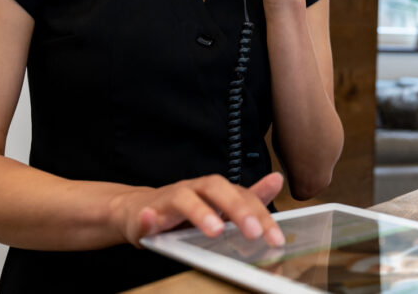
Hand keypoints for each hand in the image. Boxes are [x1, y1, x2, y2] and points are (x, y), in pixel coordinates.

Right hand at [110, 172, 284, 247]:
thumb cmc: (184, 212)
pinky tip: (150, 221)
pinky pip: (144, 215)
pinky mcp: (144, 214)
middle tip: (253, 231)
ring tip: (213, 230)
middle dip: (237, 209)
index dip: (261, 214)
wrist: (139, 210)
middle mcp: (194, 190)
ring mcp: (169, 200)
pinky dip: (147, 218)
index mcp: (215, 191)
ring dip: (199, 212)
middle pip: (217, 190)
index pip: (242, 196)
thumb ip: (249, 199)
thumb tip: (278, 179)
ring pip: (184, 198)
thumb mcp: (219, 207)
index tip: (276, 237)